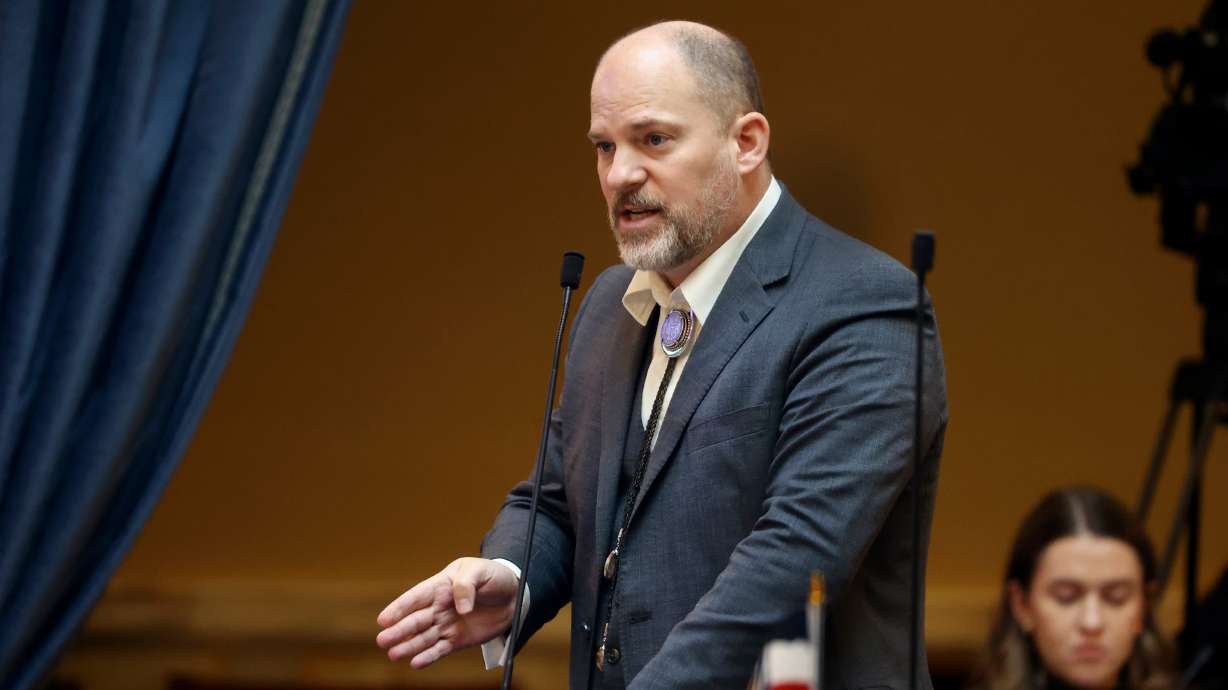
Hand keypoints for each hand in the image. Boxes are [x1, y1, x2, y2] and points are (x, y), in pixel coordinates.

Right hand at [376, 557, 518, 667]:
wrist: (514, 594)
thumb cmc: (493, 577)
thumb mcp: (480, 571)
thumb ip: (466, 586)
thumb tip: (459, 608)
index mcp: (441, 585)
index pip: (417, 597)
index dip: (400, 607)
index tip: (384, 619)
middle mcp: (440, 607)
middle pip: (416, 620)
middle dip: (399, 630)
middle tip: (382, 640)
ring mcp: (447, 624)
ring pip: (424, 637)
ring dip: (409, 646)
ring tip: (393, 654)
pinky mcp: (457, 640)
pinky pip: (440, 649)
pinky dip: (428, 657)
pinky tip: (415, 663)